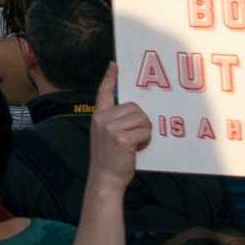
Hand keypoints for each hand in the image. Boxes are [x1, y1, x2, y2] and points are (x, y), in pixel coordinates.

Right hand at [87, 63, 152, 188]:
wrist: (105, 179)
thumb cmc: (111, 158)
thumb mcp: (107, 135)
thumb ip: (116, 121)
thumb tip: (137, 111)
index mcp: (98, 116)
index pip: (103, 92)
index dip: (109, 78)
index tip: (114, 65)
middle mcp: (102, 119)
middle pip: (134, 107)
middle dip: (141, 121)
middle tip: (135, 138)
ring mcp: (110, 128)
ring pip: (142, 118)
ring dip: (145, 131)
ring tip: (136, 144)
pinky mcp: (121, 138)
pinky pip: (145, 130)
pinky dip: (146, 140)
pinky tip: (137, 149)